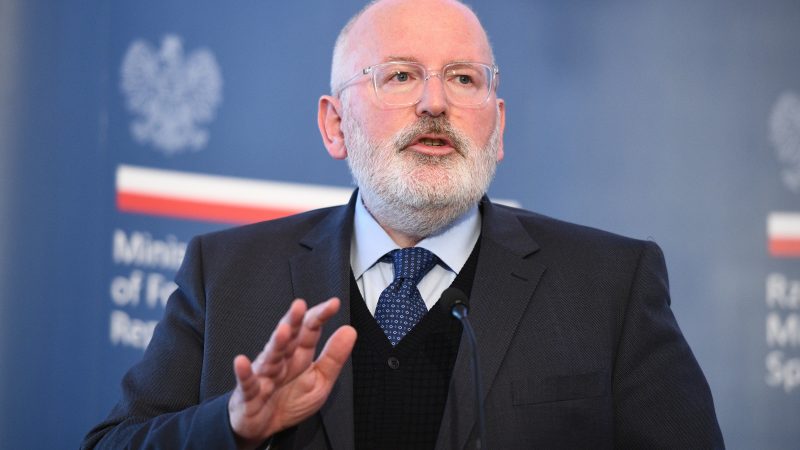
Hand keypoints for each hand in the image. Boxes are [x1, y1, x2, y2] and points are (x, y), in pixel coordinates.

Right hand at [228, 297, 356, 447]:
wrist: (266, 427)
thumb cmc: (291, 400)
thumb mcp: (320, 381)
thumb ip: (333, 357)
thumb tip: (349, 331)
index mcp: (299, 354)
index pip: (309, 330)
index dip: (320, 316)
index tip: (333, 304)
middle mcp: (281, 360)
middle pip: (288, 337)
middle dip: (293, 321)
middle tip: (300, 305)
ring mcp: (264, 375)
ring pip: (270, 356)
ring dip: (276, 344)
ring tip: (283, 331)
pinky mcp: (249, 393)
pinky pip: (247, 382)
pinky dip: (244, 373)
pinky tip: (241, 362)